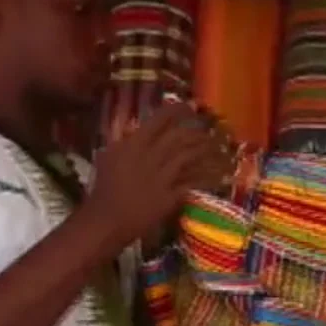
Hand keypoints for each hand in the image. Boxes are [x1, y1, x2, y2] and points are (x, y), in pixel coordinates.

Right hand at [84, 100, 235, 249]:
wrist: (107, 218)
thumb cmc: (103, 187)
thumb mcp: (110, 157)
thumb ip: (126, 142)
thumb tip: (138, 129)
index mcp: (133, 144)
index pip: (158, 120)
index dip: (176, 110)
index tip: (188, 106)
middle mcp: (150, 156)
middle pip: (179, 136)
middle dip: (197, 129)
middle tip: (209, 126)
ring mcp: (161, 177)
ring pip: (189, 157)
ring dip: (206, 150)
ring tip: (219, 146)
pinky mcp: (170, 196)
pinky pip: (193, 183)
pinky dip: (208, 177)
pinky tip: (222, 175)